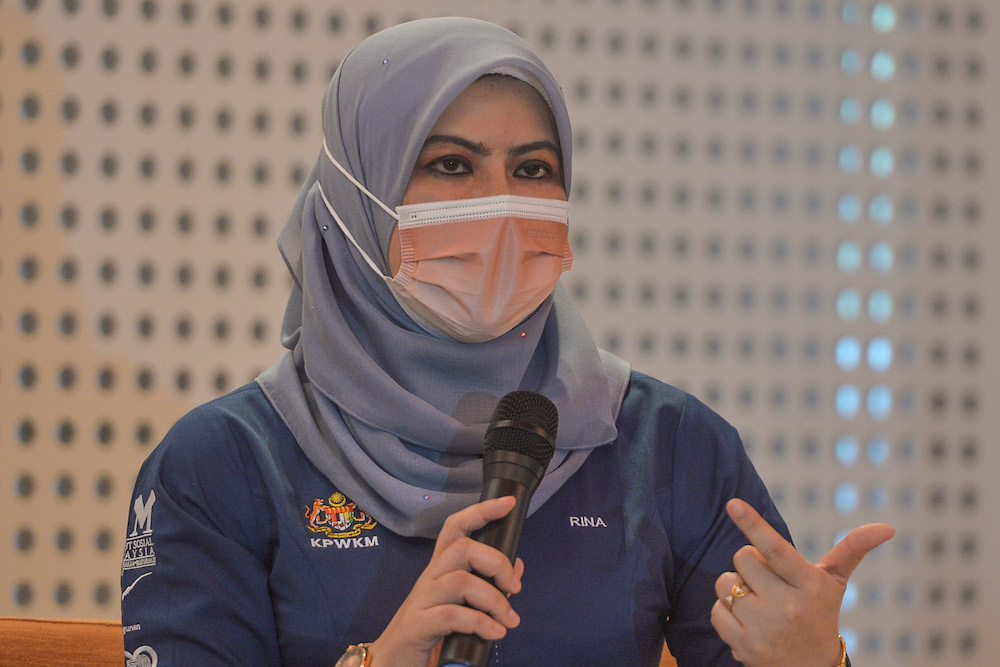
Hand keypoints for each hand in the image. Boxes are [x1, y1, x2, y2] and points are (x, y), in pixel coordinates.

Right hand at [368, 496, 523, 666]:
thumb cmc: (429, 631)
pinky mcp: (418, 626)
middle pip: (462, 548)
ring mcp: (422, 601)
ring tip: (509, 620)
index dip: (481, 511)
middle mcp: (429, 578)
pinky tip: (495, 633)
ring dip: (494, 600)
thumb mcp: (460, 605)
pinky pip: (452, 616)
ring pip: (461, 581)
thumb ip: (486, 586)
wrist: (392, 662)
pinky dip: (480, 623)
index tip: (508, 503)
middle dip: (497, 563)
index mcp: (439, 569)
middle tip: (514, 588)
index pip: (455, 527)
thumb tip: (516, 567)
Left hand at [711, 498, 893, 666]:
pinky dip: (725, 611)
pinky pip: (715, 609)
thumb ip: (852, 549)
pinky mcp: (743, 644)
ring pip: (725, 582)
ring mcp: (763, 627)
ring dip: (734, 586)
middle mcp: (787, 606)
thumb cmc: (819, 613)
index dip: (754, 525)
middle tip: (768, 581)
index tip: (733, 504)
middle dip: (749, 564)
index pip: (776, 549)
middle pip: (743, 558)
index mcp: (809, 584)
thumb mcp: (835, 582)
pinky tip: (747, 622)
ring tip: (758, 602)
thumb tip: (887, 527)